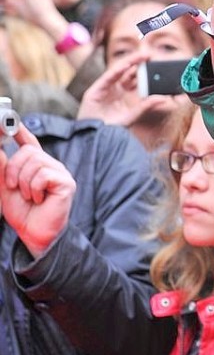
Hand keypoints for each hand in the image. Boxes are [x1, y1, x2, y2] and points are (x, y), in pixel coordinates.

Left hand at [0, 123, 75, 257]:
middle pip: (28, 151)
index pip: (28, 141)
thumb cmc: (23, 211)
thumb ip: (2, 166)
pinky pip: (42, 175)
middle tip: (14, 187)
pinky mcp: (66, 182)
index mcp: (36, 165)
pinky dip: (34, 188)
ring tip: (29, 196)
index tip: (7, 120)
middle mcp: (50, 165)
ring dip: (23, 182)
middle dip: (13, 170)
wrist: (34, 234)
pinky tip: (39, 199)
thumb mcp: (5, 186)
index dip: (18, 130)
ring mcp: (60, 173)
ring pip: (34, 162)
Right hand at [77, 57, 168, 126]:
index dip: (145, 71)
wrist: (95, 136)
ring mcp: (106, 88)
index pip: (136, 79)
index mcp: (125, 94)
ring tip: (142, 56)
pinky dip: (117, 70)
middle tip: (151, 55)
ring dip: (130, 62)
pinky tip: (126, 65)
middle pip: (129, 72)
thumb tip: (164, 98)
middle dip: (139, 63)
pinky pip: (108, 77)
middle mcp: (116, 89)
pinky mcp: (96, 89)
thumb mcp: (133, 115)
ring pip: (119, 71)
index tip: (157, 64)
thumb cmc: (112, 128)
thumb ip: (146, 106)